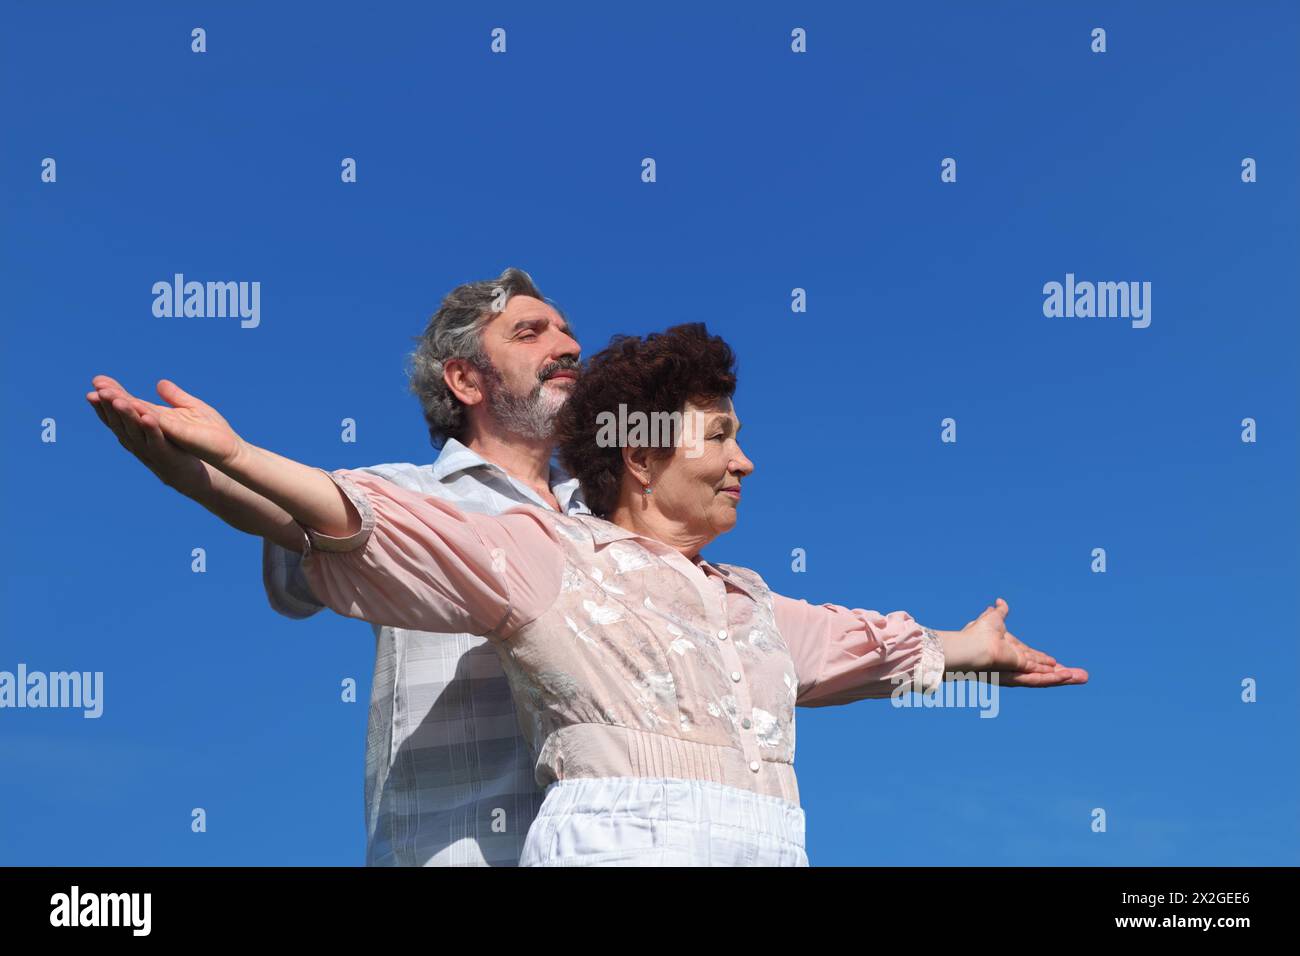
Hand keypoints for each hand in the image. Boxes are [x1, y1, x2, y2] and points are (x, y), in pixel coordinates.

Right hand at [87, 375, 209, 495]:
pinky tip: (148, 417)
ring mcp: (147, 448)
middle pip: (118, 420)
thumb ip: (141, 406)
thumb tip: (128, 389)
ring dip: (126, 414)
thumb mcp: (152, 422)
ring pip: (133, 430)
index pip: (113, 413)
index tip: (95, 382)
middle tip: (99, 389)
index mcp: (130, 431)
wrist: (184, 473)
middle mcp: (133, 440)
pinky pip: (156, 440)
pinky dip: (151, 429)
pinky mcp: (164, 454)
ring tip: (118, 400)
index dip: (104, 399)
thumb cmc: (168, 445)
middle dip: (108, 405)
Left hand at [944, 598, 1087, 687]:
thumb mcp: (993, 619)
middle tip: (1082, 676)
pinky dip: (1054, 678)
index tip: (1058, 663)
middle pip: (1043, 671)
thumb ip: (1000, 613)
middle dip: (1062, 674)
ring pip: (1044, 677)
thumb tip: (1000, 602)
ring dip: (1063, 677)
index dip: (1045, 661)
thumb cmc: (976, 634)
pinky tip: (1068, 676)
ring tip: (1082, 677)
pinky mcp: (1018, 675)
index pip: (1032, 658)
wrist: (969, 645)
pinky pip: (1039, 679)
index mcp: (1010, 652)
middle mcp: (1015, 665)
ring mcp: (1017, 672)